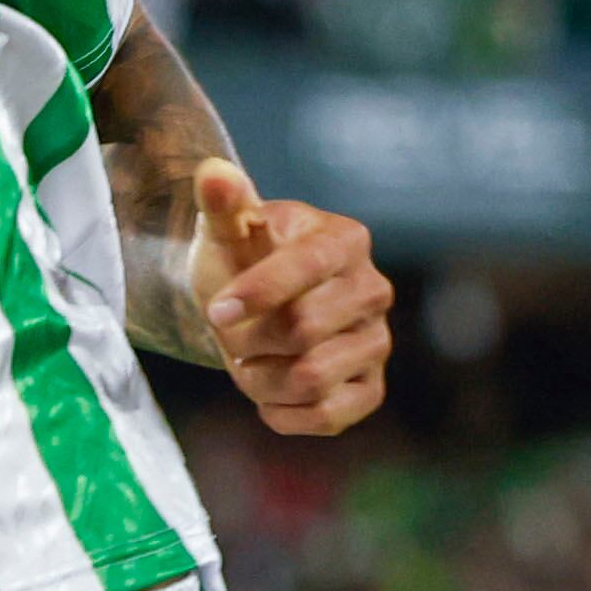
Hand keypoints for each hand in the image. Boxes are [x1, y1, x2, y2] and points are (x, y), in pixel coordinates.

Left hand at [189, 160, 390, 436]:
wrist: (251, 306)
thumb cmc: (239, 259)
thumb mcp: (225, 229)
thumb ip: (221, 202)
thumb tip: (213, 173)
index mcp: (345, 240)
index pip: (308, 267)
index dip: (258, 293)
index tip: (215, 309)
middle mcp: (374, 290)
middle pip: (304, 329)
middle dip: (248, 338)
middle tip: (228, 332)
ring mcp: (377, 342)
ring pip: (312, 378)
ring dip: (258, 378)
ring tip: (245, 360)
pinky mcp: (370, 390)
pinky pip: (328, 417)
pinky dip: (281, 412)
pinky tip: (266, 391)